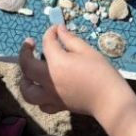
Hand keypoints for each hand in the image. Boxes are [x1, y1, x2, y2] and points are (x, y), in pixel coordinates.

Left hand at [17, 27, 135, 120]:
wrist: (111, 100)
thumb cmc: (102, 73)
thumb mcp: (87, 51)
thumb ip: (70, 40)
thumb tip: (59, 30)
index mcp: (57, 64)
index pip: (47, 43)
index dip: (50, 33)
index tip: (56, 29)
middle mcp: (49, 81)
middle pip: (27, 67)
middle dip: (25, 53)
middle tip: (29, 45)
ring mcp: (52, 96)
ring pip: (27, 92)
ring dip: (24, 80)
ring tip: (29, 72)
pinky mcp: (58, 106)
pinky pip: (41, 105)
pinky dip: (39, 97)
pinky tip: (44, 89)